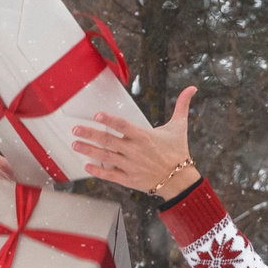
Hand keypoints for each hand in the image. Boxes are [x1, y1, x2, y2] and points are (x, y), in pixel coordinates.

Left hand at [71, 87, 199, 197]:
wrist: (180, 180)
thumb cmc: (178, 152)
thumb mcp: (179, 127)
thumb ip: (182, 106)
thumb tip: (193, 88)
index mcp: (144, 136)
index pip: (124, 126)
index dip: (110, 120)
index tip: (97, 115)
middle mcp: (135, 151)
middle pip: (109, 141)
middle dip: (90, 135)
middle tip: (75, 130)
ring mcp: (131, 166)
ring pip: (106, 157)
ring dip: (89, 150)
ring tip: (75, 145)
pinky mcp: (130, 179)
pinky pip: (111, 175)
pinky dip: (99, 171)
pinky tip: (87, 166)